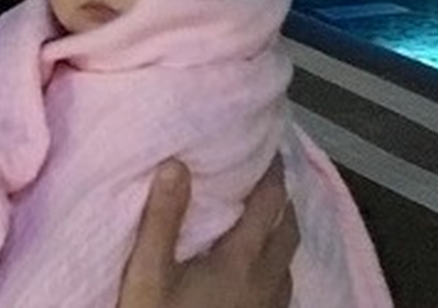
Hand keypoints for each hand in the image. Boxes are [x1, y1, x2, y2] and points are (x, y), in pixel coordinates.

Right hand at [117, 158, 298, 307]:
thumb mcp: (148, 274)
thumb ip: (163, 219)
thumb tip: (176, 164)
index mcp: (241, 261)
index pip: (269, 204)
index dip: (271, 173)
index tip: (267, 148)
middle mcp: (266, 282)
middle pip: (289, 231)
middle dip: (282, 202)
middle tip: (266, 180)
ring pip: (288, 263)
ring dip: (281, 236)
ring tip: (262, 221)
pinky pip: (281, 290)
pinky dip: (275, 268)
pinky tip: (254, 273)